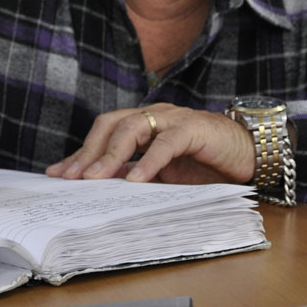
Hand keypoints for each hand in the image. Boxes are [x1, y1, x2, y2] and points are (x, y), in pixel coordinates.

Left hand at [45, 103, 254, 185]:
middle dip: (88, 151)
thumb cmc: (205, 163)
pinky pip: (166, 142)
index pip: (103, 133)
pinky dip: (149, 161)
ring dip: (111, 154)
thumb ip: (136, 175)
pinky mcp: (194, 129)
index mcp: (143, 123)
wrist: (249, 154)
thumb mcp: (163, 174)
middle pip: (110, 124)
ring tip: (95, 178)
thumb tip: (101, 191)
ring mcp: (174, 119)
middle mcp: (154, 115)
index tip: (58, 174)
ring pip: (133, 127)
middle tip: (71, 177)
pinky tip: (136, 180)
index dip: (80, 152)